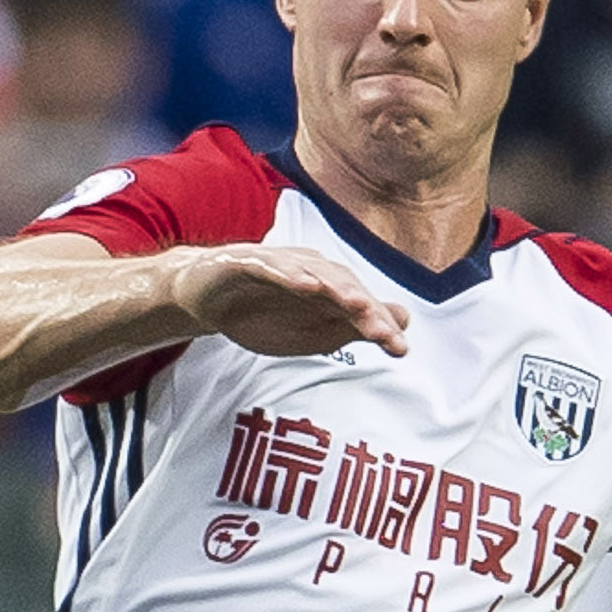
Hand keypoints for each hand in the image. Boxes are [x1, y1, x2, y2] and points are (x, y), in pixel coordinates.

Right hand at [174, 244, 408, 362]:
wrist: (208, 298)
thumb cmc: (264, 314)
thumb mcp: (312, 332)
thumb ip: (354, 326)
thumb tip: (403, 323)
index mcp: (327, 288)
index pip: (360, 305)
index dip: (380, 325)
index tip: (400, 349)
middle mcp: (309, 270)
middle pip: (343, 286)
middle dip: (364, 308)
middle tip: (384, 331)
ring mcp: (280, 264)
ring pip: (313, 273)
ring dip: (335, 286)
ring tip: (354, 303)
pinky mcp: (247, 262)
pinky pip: (270, 266)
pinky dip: (288, 273)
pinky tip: (304, 285)